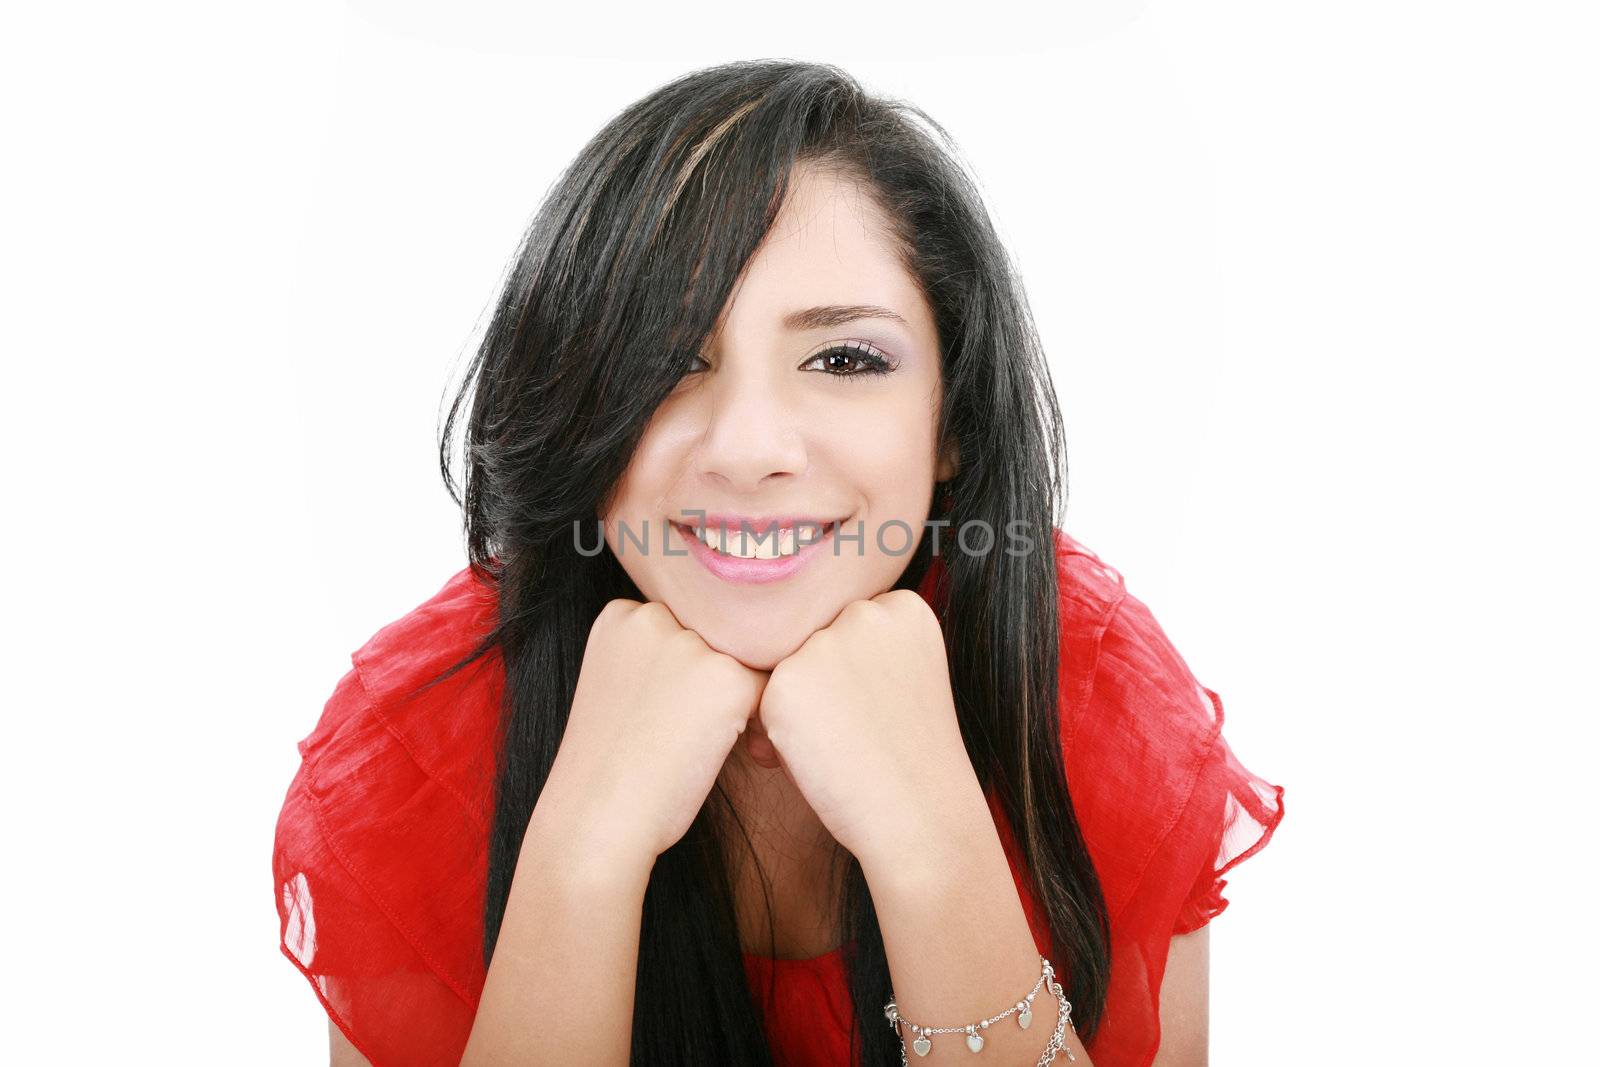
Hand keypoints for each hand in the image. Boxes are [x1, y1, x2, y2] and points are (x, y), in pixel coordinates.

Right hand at [536, 599, 768, 867]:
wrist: (597, 818)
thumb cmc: (609, 766)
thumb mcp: (617, 685)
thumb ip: (658, 655)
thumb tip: (722, 651)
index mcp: (621, 614)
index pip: (683, 627)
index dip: (683, 673)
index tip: (661, 712)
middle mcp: (655, 616)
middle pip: (714, 639)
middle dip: (711, 682)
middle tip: (682, 732)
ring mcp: (691, 645)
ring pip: (743, 662)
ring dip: (736, 700)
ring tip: (700, 743)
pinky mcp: (728, 679)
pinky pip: (767, 690)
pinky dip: (757, 724)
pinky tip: (727, 752)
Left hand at [755, 589, 985, 873]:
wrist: (921, 817)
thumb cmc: (911, 757)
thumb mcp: (905, 676)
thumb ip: (861, 645)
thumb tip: (782, 640)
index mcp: (904, 607)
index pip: (850, 628)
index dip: (857, 677)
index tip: (887, 710)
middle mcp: (863, 613)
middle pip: (815, 643)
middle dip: (824, 688)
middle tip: (865, 734)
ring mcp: (823, 644)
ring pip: (787, 671)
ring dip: (799, 709)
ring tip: (845, 747)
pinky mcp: (785, 683)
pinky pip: (763, 703)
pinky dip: (781, 736)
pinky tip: (822, 759)